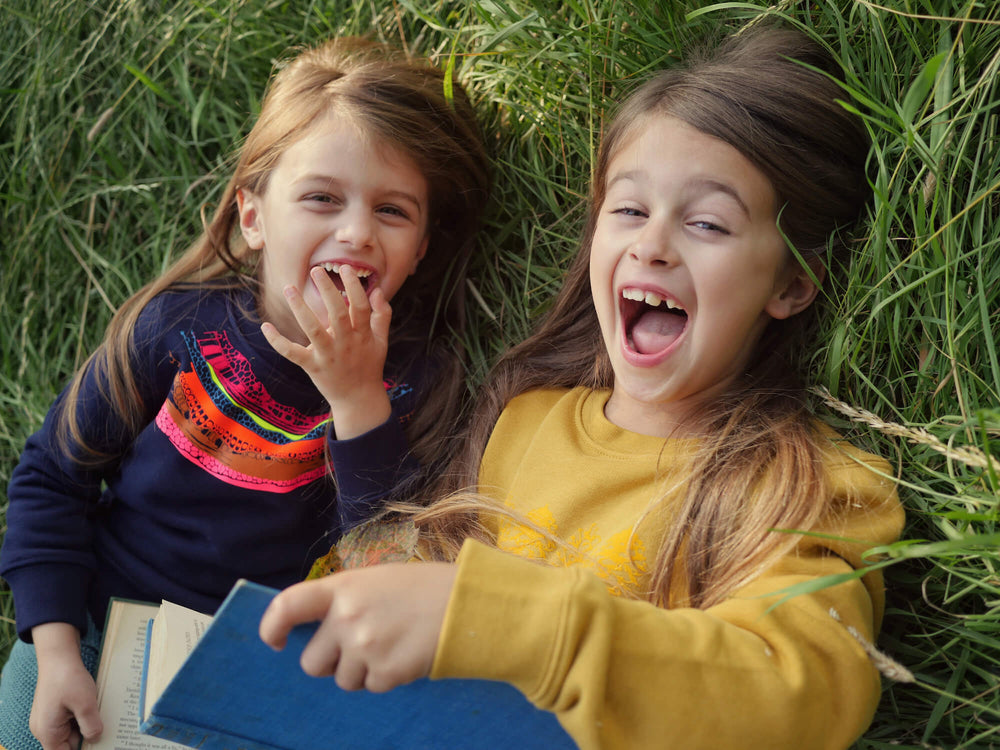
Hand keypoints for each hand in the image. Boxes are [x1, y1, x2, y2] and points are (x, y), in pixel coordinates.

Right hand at [30, 623, 101, 749]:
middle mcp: (43, 728)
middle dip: (85, 737)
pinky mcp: (53, 709)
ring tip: (98, 714)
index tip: (98, 744)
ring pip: (70, 731)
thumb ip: (91, 726)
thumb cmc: (68, 678)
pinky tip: (93, 707)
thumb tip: (95, 740)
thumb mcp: (85, 704)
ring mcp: (47, 718)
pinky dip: (81, 716)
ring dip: (85, 725)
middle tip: (103, 727)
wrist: (58, 656)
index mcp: (47, 732)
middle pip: (67, 744)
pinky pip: (69, 720)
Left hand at [259, 563, 455, 692]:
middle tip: (358, 648)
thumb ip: (344, 601)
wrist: (466, 603)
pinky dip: (385, 678)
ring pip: (342, 680)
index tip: (276, 642)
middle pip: (311, 662)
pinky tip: (405, 655)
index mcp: (342, 588)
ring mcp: (365, 647)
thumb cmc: (422, 588)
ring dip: (360, 672)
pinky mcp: (385, 672)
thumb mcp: (377, 580)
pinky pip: (371, 687)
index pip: (288, 606)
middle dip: (330, 661)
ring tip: (390, 646)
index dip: (272, 627)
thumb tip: (320, 633)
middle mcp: (347, 617)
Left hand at [262, 265, 391, 438]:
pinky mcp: (313, 367)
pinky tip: (265, 326)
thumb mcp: (381, 341)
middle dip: (328, 291)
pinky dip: (278, 341)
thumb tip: (377, 289)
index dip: (354, 287)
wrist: (359, 400)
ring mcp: (329, 356)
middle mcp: (346, 343)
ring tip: (289, 288)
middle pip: (338, 313)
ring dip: (300, 308)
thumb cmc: (370, 366)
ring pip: (313, 330)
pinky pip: (293, 353)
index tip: (345, 268)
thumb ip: (382, 315)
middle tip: (316, 270)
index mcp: (363, 335)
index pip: (360, 306)